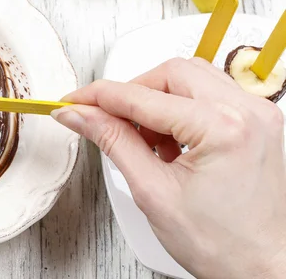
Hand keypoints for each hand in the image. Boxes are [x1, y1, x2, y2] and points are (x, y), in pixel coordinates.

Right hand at [52, 57, 285, 278]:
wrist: (260, 267)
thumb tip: (80, 115)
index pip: (143, 96)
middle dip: (131, 94)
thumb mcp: (152, 191)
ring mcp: (256, 114)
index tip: (73, 102)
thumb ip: (112, 141)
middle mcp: (247, 111)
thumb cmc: (221, 244)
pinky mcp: (255, 122)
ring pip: (189, 79)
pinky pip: (207, 95)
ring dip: (155, 100)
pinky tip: (168, 143)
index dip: (98, 97)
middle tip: (104, 119)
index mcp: (223, 127)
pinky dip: (179, 110)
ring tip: (143, 139)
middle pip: (170, 73)